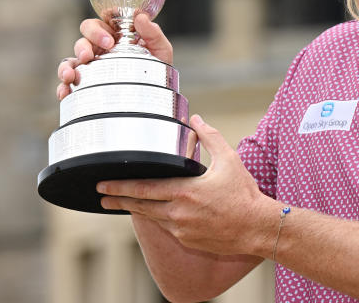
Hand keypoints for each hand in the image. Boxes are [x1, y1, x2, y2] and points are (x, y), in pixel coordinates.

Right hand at [56, 13, 173, 99]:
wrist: (158, 98)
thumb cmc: (157, 69)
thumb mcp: (161, 50)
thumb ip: (153, 33)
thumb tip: (140, 16)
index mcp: (115, 36)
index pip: (99, 24)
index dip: (98, 29)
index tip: (109, 40)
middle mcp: (100, 49)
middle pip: (82, 39)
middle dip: (83, 45)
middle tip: (90, 56)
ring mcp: (91, 67)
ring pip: (71, 60)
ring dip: (67, 66)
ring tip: (70, 75)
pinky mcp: (85, 85)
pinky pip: (68, 84)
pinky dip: (63, 87)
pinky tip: (65, 93)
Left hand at [97, 115, 273, 256]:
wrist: (257, 227)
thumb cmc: (244, 194)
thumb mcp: (229, 159)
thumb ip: (210, 137)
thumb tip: (196, 119)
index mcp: (185, 191)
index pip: (144, 189)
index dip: (121, 186)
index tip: (103, 183)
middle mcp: (178, 213)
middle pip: (140, 205)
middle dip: (118, 199)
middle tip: (101, 194)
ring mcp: (182, 229)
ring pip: (151, 217)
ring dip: (135, 209)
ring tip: (119, 203)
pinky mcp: (188, 240)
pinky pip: (167, 227)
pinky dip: (157, 217)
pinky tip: (153, 211)